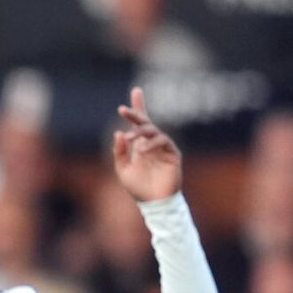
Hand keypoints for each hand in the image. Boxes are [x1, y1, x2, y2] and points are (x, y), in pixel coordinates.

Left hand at [112, 86, 182, 202]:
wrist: (153, 203)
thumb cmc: (138, 187)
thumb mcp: (122, 169)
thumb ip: (119, 152)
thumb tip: (119, 133)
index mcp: (140, 145)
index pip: (140, 123)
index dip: (138, 107)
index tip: (136, 90)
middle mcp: (152, 143)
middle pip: (146, 122)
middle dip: (135, 114)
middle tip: (122, 110)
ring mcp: (163, 148)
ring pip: (153, 131)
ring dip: (140, 132)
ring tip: (130, 138)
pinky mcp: (173, 154)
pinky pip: (163, 142)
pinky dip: (151, 144)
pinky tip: (142, 150)